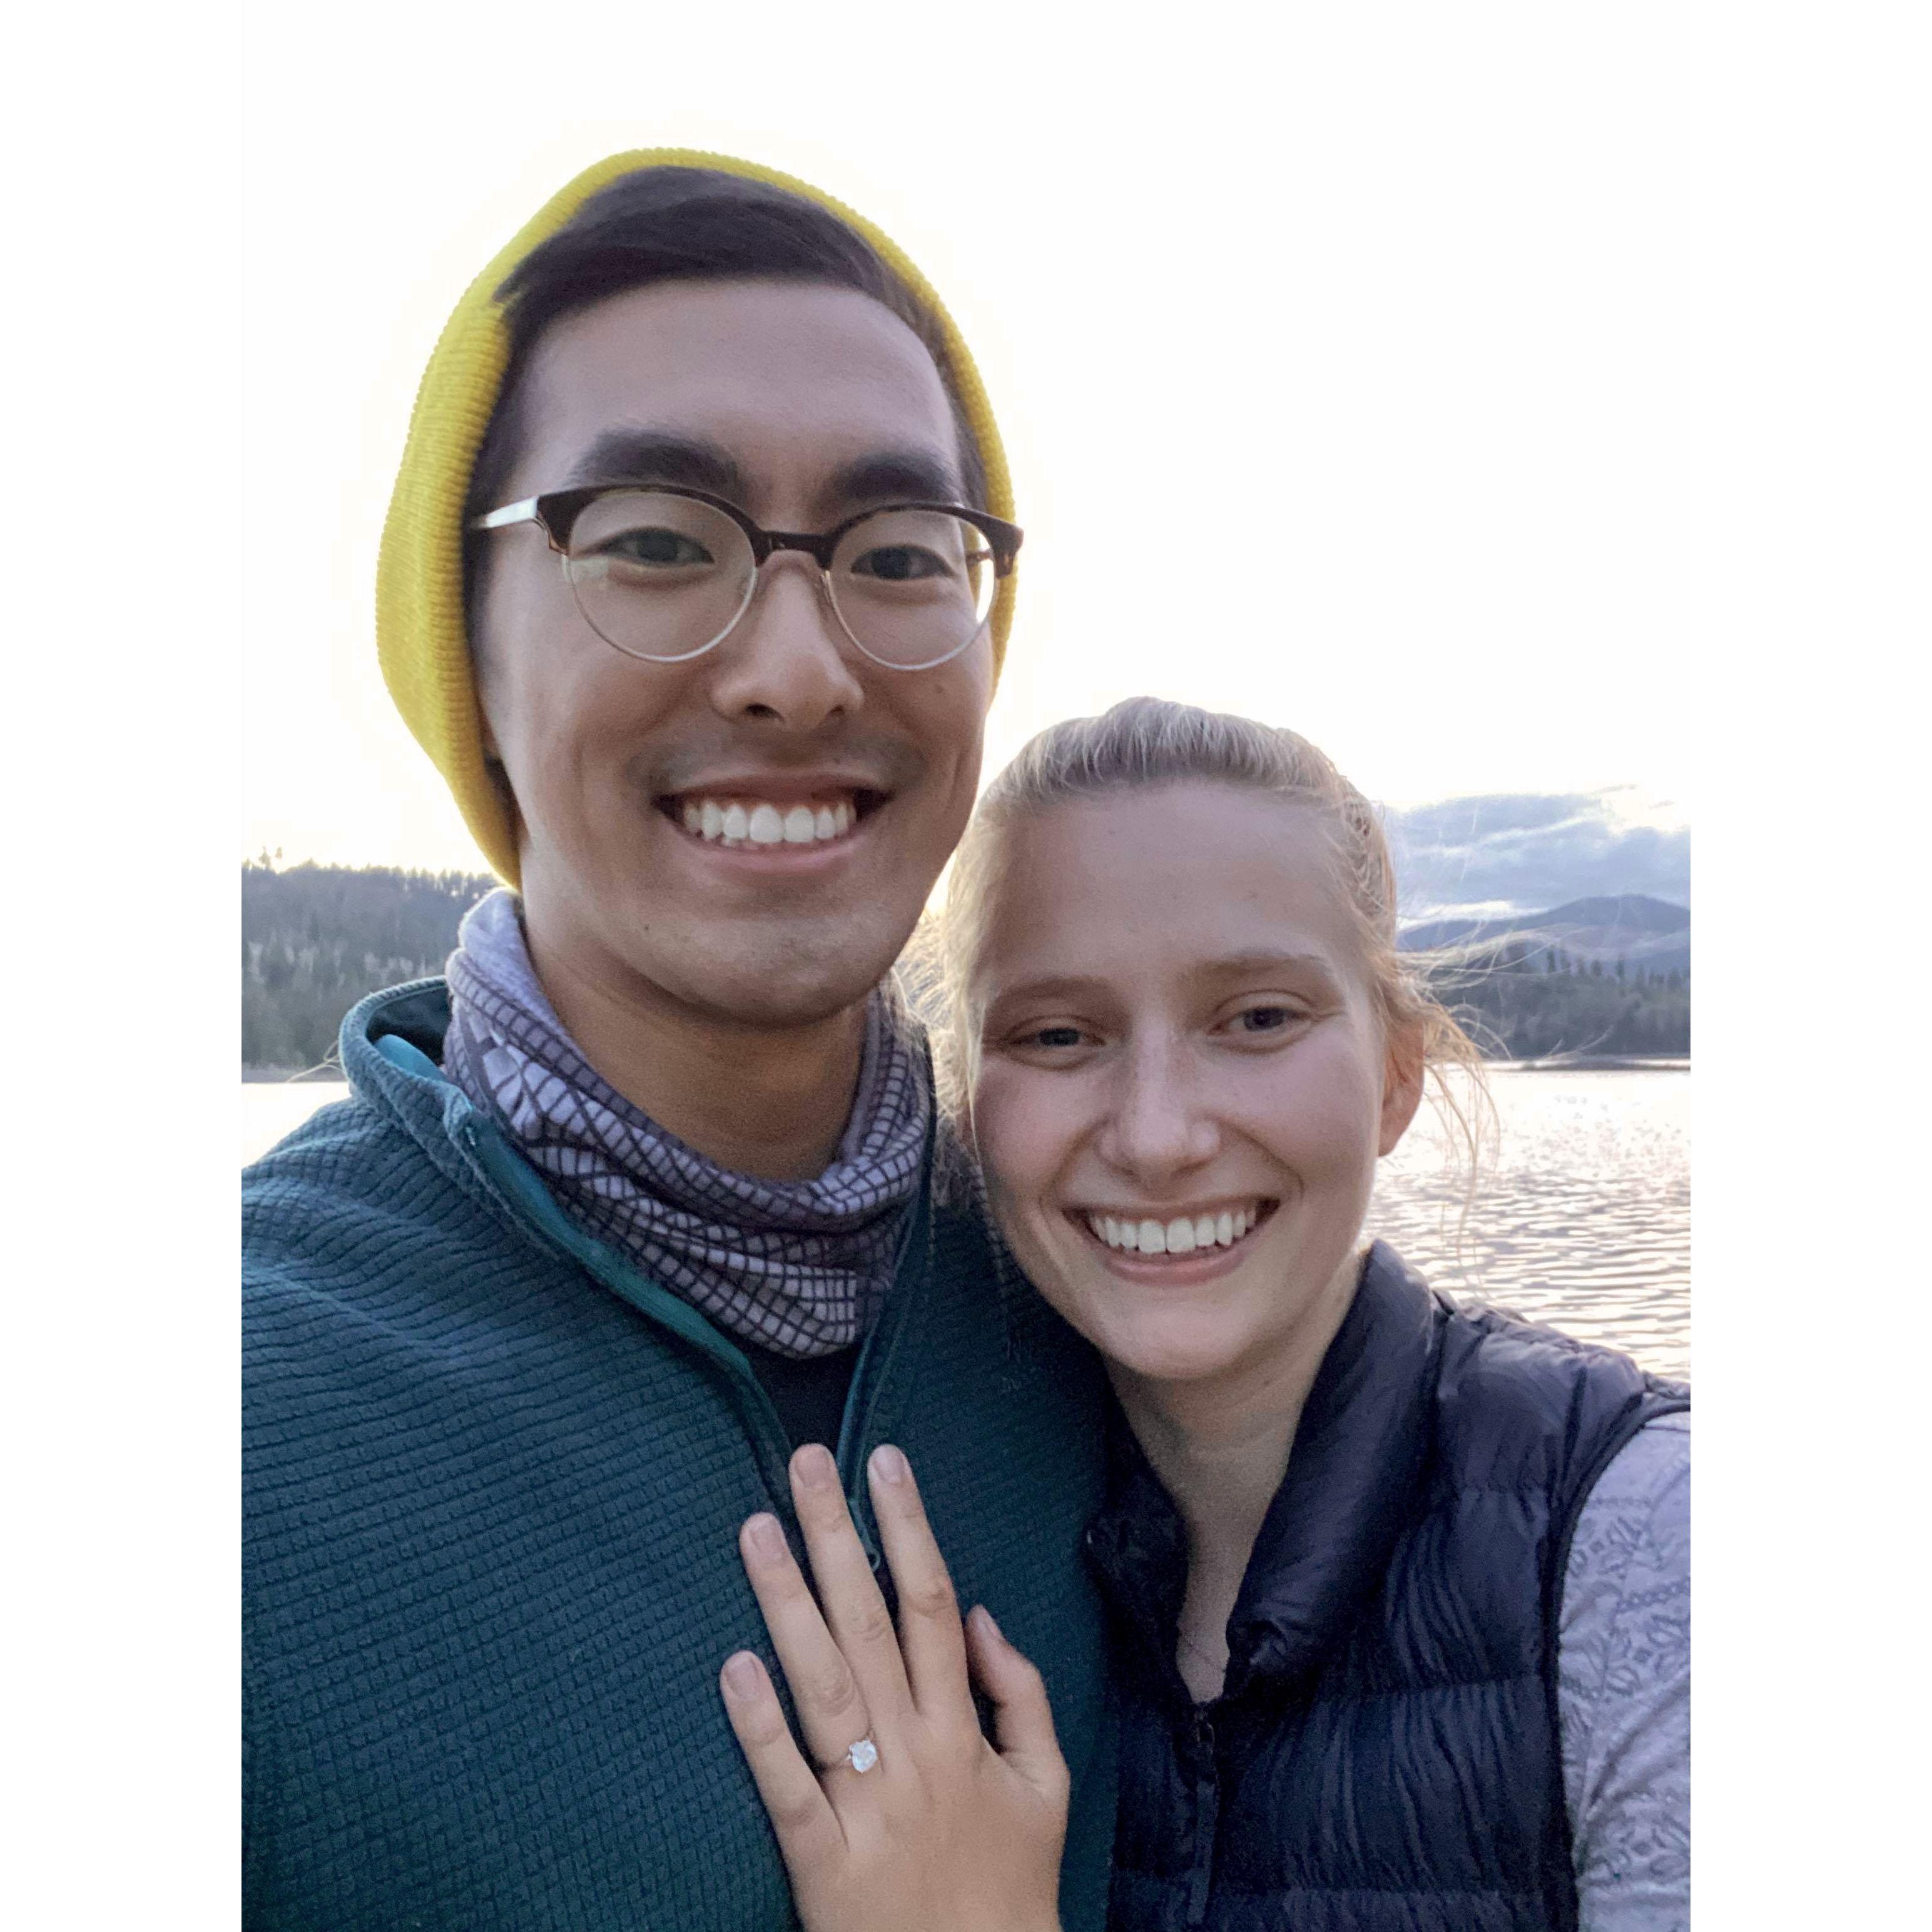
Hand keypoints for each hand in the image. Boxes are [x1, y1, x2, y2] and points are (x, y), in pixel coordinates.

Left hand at [719, 1442, 1067, 1931]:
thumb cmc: (1012, 1885)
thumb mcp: (1048, 1783)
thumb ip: (1024, 1695)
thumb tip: (983, 1616)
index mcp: (963, 1729)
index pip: (933, 1604)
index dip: (908, 1527)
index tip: (883, 1461)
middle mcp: (914, 1753)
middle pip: (870, 1624)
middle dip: (837, 1535)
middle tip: (805, 1461)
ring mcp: (867, 1805)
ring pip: (824, 1687)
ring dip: (787, 1604)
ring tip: (756, 1529)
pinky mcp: (822, 1861)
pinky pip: (788, 1787)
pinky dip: (760, 1728)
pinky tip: (733, 1666)